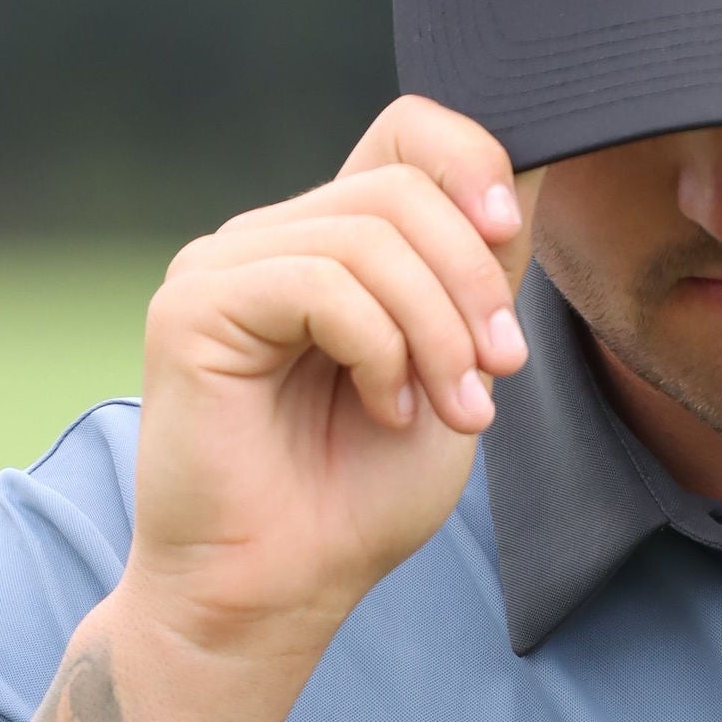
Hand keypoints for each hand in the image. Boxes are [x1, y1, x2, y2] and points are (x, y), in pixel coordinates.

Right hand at [115, 101, 536, 721]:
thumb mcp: (456, 368)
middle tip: (495, 375)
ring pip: (370, 235)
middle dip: (473, 281)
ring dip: (437, 330)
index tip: (511, 235)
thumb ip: (478, 276)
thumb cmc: (358, 498)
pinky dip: (378, 349)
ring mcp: (225, 267)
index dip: (471, 159)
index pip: (406, 130)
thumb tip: (529, 177)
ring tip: (450, 412)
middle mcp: (272, 239)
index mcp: (333, 243)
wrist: (281, 592)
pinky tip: (384, 409)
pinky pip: (320, 283)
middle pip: (402, 187)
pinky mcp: (193, 307)